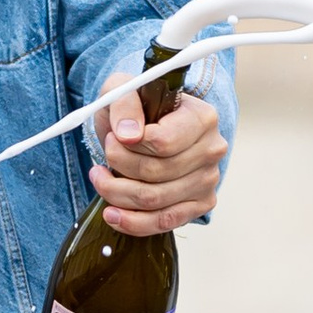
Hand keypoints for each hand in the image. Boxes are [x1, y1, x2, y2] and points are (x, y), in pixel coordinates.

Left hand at [93, 85, 227, 230]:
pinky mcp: (200, 204)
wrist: (148, 128)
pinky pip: (164, 222)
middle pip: (156, 172)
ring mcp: (208, 180)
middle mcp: (212, 149)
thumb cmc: (138, 109)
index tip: (113, 137)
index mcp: (202, 117)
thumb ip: (124, 104)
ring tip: (100, 178)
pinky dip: (132, 222)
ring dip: (117, 193)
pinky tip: (113, 213)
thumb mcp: (124, 91)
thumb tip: (128, 134)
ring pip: (154, 200)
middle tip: (104, 156)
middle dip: (118, 166)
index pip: (162, 142)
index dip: (129, 145)